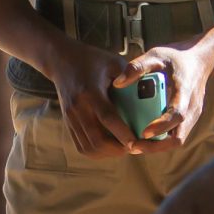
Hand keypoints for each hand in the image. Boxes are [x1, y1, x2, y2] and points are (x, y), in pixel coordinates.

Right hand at [44, 37, 143, 158]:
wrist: (62, 61)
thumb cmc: (93, 60)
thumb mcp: (113, 62)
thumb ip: (130, 76)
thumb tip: (151, 91)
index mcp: (90, 91)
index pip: (107, 117)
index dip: (123, 133)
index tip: (137, 142)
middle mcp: (78, 107)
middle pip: (97, 139)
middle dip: (118, 149)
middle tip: (135, 147)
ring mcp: (70, 117)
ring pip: (89, 147)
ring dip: (108, 153)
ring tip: (123, 148)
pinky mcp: (68, 123)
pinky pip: (81, 146)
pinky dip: (97, 151)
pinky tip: (110, 147)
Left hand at [123, 40, 213, 144]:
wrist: (200, 60)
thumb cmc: (176, 57)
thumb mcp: (156, 55)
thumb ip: (137, 67)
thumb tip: (117, 84)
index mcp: (185, 91)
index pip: (177, 114)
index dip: (161, 126)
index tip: (144, 132)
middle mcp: (192, 107)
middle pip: (178, 137)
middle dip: (156, 146)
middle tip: (133, 146)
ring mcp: (192, 116)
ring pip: (177, 140)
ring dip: (157, 146)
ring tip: (135, 145)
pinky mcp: (189, 119)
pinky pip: (176, 135)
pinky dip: (161, 140)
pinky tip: (144, 137)